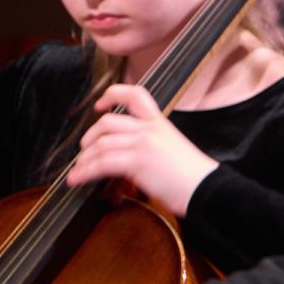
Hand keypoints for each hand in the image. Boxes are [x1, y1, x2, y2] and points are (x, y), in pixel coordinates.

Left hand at [66, 84, 216, 215]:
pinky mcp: (137, 162)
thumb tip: (127, 157)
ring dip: (84, 159)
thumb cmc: (194, 177)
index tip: (99, 105)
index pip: (134, 95)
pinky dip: (85, 171)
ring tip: (77, 171)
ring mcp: (143, 144)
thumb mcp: (173, 149)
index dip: (112, 95)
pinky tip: (77, 178)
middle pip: (107, 122)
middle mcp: (149, 129)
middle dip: (89, 136)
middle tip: (84, 150)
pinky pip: (102, 163)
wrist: (206, 188)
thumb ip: (150, 145)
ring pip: (101, 144)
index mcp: (159, 123)